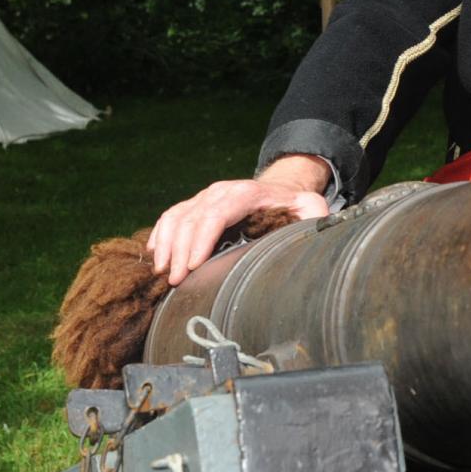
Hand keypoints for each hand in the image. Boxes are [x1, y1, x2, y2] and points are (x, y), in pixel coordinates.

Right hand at [146, 154, 332, 283]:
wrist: (281, 188)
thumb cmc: (295, 206)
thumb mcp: (311, 209)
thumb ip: (314, 218)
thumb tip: (316, 234)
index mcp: (246, 193)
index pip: (217, 213)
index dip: (202, 239)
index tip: (193, 267)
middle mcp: (220, 192)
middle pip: (192, 219)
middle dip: (181, 252)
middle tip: (176, 282)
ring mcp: (204, 198)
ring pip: (176, 216)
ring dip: (166, 245)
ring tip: (161, 274)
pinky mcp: (194, 206)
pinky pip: (170, 217)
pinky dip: (159, 235)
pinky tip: (154, 256)